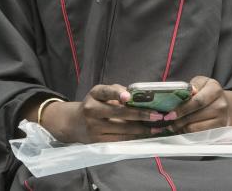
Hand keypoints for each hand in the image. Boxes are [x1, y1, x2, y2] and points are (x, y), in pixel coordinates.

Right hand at [42, 84, 160, 142]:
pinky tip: (144, 135)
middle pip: (119, 113)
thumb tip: (136, 95)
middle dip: (141, 114)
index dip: (117, 94)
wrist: (74, 123)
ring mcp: (94, 127)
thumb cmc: (94, 104)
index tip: (128, 97)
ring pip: (122, 129)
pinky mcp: (97, 141)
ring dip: (142, 129)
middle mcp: (92, 110)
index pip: (106, 92)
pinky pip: (120, 139)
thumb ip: (116, 91)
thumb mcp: (100, 93)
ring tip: (156, 127)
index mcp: (94, 94)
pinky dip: (133, 137)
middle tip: (158, 115)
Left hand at [168, 76, 231, 134]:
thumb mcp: (201, 83)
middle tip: (168, 121)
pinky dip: (188, 132)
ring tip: (172, 126)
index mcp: (214, 89)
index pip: (197, 101)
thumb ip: (191, 87)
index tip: (171, 114)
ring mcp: (222, 117)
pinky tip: (181, 129)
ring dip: (181, 127)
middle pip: (196, 115)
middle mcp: (221, 104)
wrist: (225, 103)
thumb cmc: (207, 91)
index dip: (183, 109)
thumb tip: (182, 93)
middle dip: (179, 120)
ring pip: (196, 126)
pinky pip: (200, 133)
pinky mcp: (220, 128)